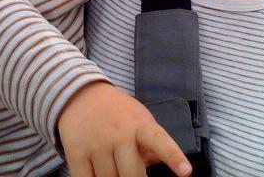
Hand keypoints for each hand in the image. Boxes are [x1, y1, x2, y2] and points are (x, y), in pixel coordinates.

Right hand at [57, 82, 191, 176]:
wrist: (80, 94)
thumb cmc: (118, 113)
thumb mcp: (140, 120)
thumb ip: (152, 145)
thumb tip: (156, 163)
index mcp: (140, 126)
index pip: (159, 142)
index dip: (173, 157)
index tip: (186, 172)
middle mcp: (119, 134)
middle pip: (132, 176)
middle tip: (132, 175)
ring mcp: (97, 144)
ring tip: (114, 168)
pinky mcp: (77, 152)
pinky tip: (97, 175)